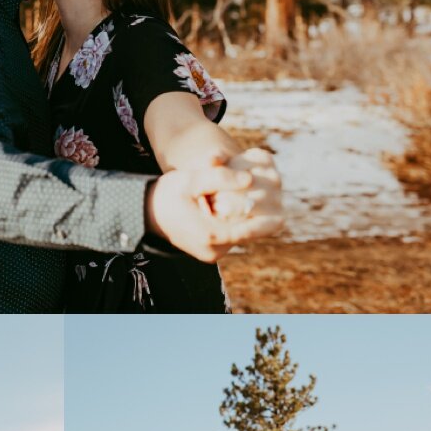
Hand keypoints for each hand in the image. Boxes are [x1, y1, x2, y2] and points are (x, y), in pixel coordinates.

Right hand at [146, 150, 280, 261]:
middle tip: (275, 197)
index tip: (282, 213)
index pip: (247, 230)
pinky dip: (239, 223)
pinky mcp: (213, 251)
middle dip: (259, 216)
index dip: (265, 221)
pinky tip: (244, 205)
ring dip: (249, 219)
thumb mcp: (190, 179)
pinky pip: (233, 236)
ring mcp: (212, 254)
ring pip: (241, 236)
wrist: (148, 213)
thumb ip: (219, 176)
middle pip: (246, 234)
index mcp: (208, 235)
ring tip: (259, 198)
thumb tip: (249, 178)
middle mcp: (212, 251)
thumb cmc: (168, 194)